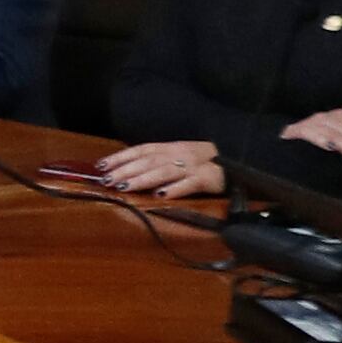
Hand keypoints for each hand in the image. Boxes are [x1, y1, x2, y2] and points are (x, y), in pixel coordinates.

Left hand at [95, 139, 224, 196]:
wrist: (240, 160)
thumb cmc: (205, 161)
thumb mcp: (180, 156)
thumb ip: (158, 161)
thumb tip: (128, 169)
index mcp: (171, 147)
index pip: (141, 150)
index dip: (121, 157)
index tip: (101, 166)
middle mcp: (179, 153)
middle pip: (149, 161)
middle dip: (126, 170)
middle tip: (107, 180)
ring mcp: (194, 165)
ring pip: (164, 171)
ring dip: (143, 179)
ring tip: (125, 187)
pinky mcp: (209, 178)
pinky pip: (190, 183)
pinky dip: (175, 189)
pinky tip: (160, 195)